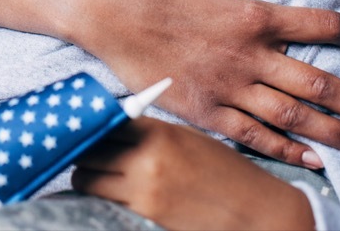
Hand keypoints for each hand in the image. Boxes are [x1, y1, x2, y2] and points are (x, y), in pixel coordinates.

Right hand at [68, 0, 339, 167]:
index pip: (320, 25)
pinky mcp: (202, 110)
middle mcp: (246, 54)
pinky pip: (252, 134)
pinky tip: (315, 159)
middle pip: (320, 83)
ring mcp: (225, 86)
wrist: (104, 8)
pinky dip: (286, 148)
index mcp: (251, 14)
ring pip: (294, 115)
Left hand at [71, 117, 314, 230]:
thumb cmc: (226, 174)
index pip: (105, 121)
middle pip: (87, 150)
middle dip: (82, 151)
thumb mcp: (189, 139)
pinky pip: (103, 204)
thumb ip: (150, 131)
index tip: (85, 125)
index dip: (92, 123)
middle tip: (83, 151)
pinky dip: (99, 198)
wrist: (258, 214)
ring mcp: (143, 192)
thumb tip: (111, 125)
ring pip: (86, 180)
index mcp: (160, 132)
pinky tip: (107, 193)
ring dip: (85, 177)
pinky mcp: (144, 217)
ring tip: (94, 174)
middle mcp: (147, 159)